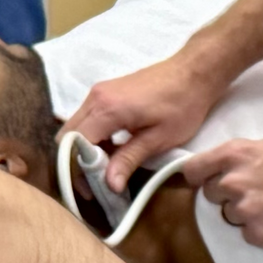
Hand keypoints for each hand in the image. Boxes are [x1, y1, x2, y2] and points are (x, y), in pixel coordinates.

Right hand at [67, 53, 225, 192]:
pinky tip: (111, 151)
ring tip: (104, 171)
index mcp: (107, 109)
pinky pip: (87, 118)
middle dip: (75, 162)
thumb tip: (109, 185)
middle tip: (94, 183)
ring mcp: (99, 92)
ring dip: (83, 150)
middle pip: (67, 134)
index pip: (74, 144)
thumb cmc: (182, 105)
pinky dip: (92, 137)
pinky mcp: (106, 92)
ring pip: (75, 126)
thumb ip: (129, 159)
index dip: (77, 170)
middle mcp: (95, 98)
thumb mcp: (159, 138)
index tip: (91, 190)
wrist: (194, 72)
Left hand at [184, 133, 262, 247]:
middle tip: (252, 191)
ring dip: (244, 212)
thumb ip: (247, 152)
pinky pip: (247, 233)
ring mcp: (245, 211)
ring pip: (229, 215)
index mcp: (234, 155)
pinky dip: (260, 229)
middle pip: (210, 194)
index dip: (197, 176)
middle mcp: (233, 183)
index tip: (202, 179)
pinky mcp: (258, 235)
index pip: (193, 169)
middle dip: (226, 194)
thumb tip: (234, 161)